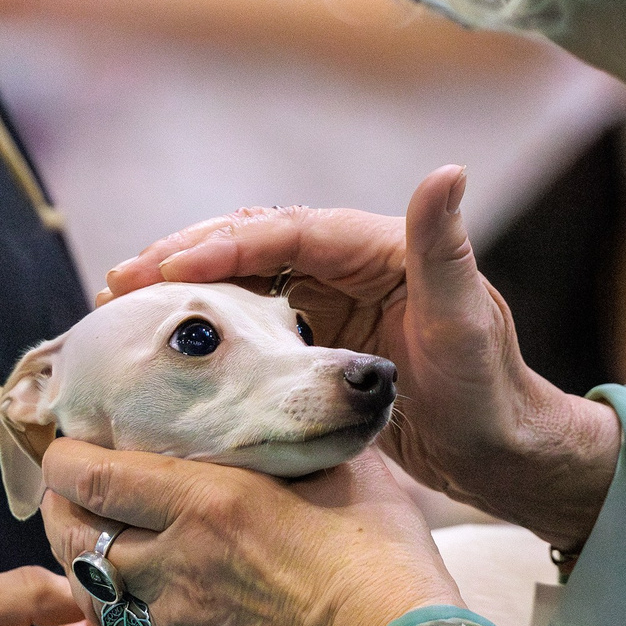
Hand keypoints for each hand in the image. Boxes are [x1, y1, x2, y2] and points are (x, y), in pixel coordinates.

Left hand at [40, 446, 458, 625]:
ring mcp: (179, 615)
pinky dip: (117, 608)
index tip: (64, 444)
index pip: (94, 476)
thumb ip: (306, 435)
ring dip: (81, 563)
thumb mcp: (343, 468)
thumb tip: (311, 401)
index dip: (63, 459)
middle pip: (74, 536)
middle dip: (59, 510)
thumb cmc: (378, 551)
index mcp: (203, 499)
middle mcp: (175, 557)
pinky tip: (133, 594)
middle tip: (66, 492)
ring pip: (92, 591)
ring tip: (89, 541)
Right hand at [101, 167, 619, 549]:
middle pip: (255, 243)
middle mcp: (351, 265)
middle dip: (187, 254)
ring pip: (244, 277)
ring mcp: (332, 302)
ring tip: (124, 295)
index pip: (290, 232)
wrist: (502, 454)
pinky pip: (250, 318)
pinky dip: (206, 319)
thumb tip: (447, 171)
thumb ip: (445, 248)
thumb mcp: (465, 322)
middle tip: (124, 276)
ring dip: (186, 282)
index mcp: (381, 249)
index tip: (172, 266)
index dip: (227, 244)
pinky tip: (168, 334)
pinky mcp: (319, 341)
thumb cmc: (491, 394)